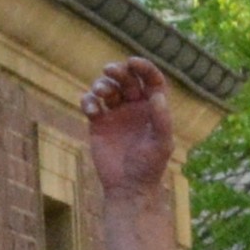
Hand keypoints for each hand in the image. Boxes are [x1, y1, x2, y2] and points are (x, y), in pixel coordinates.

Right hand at [80, 61, 180, 197]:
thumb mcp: (161, 144)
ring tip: (101, 94)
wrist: (128, 187)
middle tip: (109, 70)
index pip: (151, 80)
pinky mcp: (98, 123)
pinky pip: (91, 103)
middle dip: (117, 71)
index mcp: (153, 109)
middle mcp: (135, 107)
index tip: (132, 61)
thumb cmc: (149, 167)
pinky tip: (91, 109)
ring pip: (107, 88)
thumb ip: (161, 119)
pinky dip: (88, 100)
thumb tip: (157, 95)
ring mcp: (116, 114)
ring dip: (102, 84)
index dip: (143, 67)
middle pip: (126, 79)